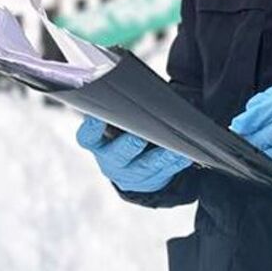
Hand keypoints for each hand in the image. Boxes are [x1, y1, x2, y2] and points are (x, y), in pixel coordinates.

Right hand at [76, 116, 192, 192]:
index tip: (98, 119)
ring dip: (160, 157)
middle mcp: (109, 160)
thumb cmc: (121, 135)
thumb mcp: (115, 124)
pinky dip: (175, 164)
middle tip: (138, 139)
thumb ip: (120, 111)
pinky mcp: (148, 182)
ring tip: (173, 149)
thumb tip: (138, 88)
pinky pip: (163, 174)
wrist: (129, 169)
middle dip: (129, 146)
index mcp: (97, 143)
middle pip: (117, 155)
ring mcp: (129, 174)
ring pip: (144, 167)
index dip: (91, 129)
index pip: (87, 137)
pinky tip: (184, 157)